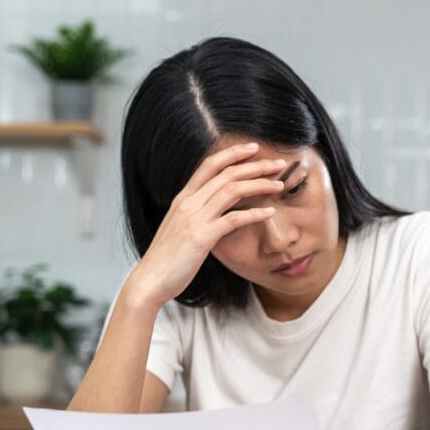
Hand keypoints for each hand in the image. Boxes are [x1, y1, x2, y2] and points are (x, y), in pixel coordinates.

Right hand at [124, 142, 285, 308]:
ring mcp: (194, 219)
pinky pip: (234, 219)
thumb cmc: (167, 258)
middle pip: (226, 174)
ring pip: (232, 190)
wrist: (150, 280)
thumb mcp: (179, 227)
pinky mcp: (202, 237)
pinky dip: (255, 213)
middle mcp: (188, 203)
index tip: (253, 148)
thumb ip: (195, 213)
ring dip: (260, 184)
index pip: (209, 165)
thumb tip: (213, 208)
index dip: (233, 153)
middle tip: (279, 163)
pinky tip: (270, 212)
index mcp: (182, 198)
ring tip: (280, 184)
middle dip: (255, 165)